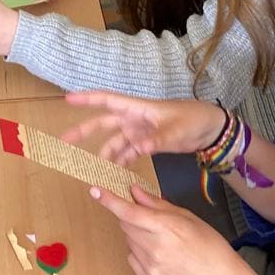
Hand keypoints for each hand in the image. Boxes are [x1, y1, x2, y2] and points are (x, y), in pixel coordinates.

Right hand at [61, 90, 226, 164]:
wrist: (210, 129)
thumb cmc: (192, 119)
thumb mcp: (176, 129)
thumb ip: (158, 138)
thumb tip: (141, 147)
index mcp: (137, 107)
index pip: (107, 100)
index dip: (87, 99)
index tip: (67, 100)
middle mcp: (133, 118)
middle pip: (103, 123)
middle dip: (84, 131)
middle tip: (64, 141)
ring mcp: (138, 132)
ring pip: (114, 143)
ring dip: (104, 156)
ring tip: (93, 173)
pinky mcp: (145, 144)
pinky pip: (127, 154)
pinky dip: (120, 164)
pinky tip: (113, 176)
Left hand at [91, 183, 246, 274]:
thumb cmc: (209, 244)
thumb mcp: (186, 217)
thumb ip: (156, 204)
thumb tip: (134, 191)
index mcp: (165, 228)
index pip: (129, 212)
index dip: (109, 200)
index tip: (94, 189)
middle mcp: (154, 248)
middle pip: (126, 224)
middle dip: (132, 216)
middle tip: (152, 219)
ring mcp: (149, 267)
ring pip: (129, 241)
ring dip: (137, 234)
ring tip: (163, 240)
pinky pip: (132, 258)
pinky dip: (140, 252)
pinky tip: (162, 255)